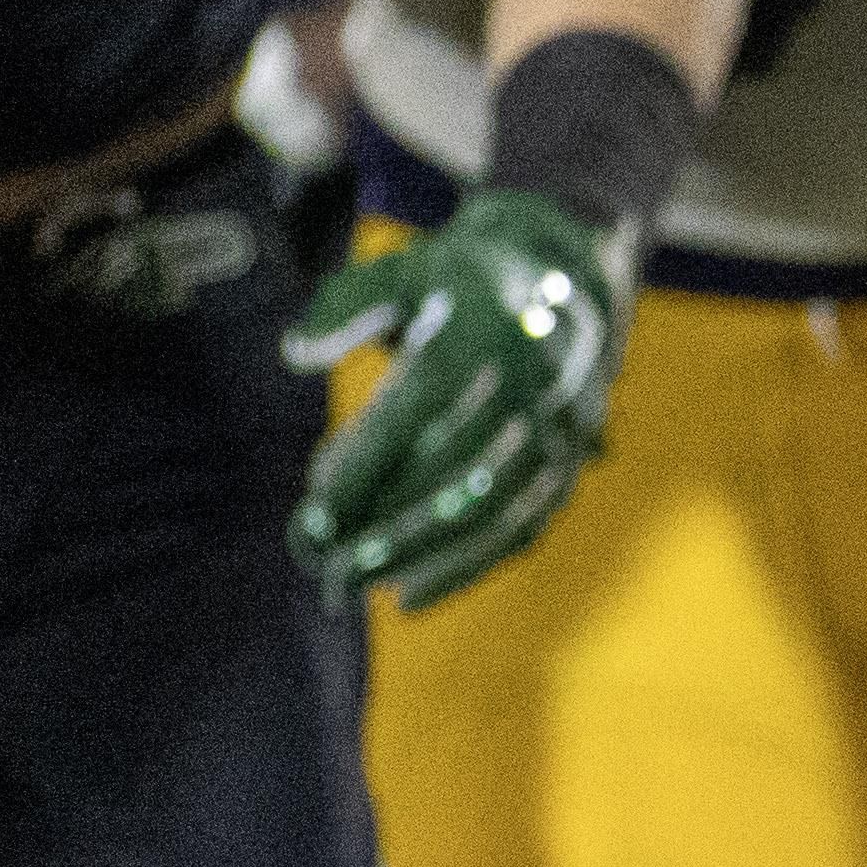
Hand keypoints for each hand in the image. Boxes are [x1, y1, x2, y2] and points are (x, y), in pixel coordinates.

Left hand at [284, 190, 631, 611]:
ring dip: (416, 555)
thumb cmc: (460, 281)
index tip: (310, 511)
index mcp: (486, 325)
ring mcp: (560, 425)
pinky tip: (407, 597)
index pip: (419, 407)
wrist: (571, 272)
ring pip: (488, 508)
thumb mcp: (402, 269)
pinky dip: (466, 568)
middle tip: (314, 559)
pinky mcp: (570, 462)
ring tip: (348, 586)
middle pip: (452, 469)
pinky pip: (522, 528)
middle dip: (381, 524)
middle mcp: (533, 378)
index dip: (364, 465)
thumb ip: (344, 306)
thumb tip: (296, 354)